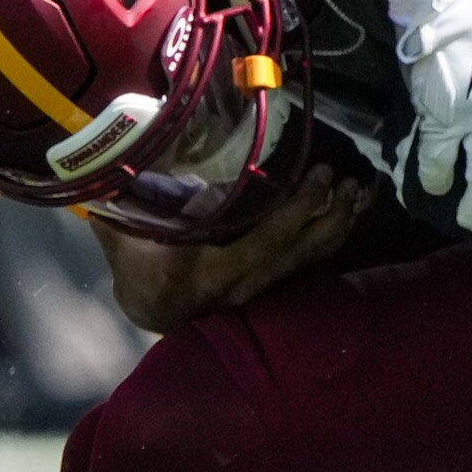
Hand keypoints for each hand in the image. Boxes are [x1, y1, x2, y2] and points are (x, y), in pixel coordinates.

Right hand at [96, 161, 370, 333]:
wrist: (150, 310)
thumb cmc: (137, 268)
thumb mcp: (123, 240)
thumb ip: (121, 207)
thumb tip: (110, 161)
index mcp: (208, 274)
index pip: (263, 245)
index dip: (297, 212)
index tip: (321, 177)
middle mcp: (241, 288)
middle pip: (297, 253)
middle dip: (330, 215)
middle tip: (351, 178)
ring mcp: (260, 290)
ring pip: (308, 260)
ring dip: (339, 225)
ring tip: (361, 192)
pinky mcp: (272, 285)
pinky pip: (309, 261)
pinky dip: (333, 235)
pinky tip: (352, 211)